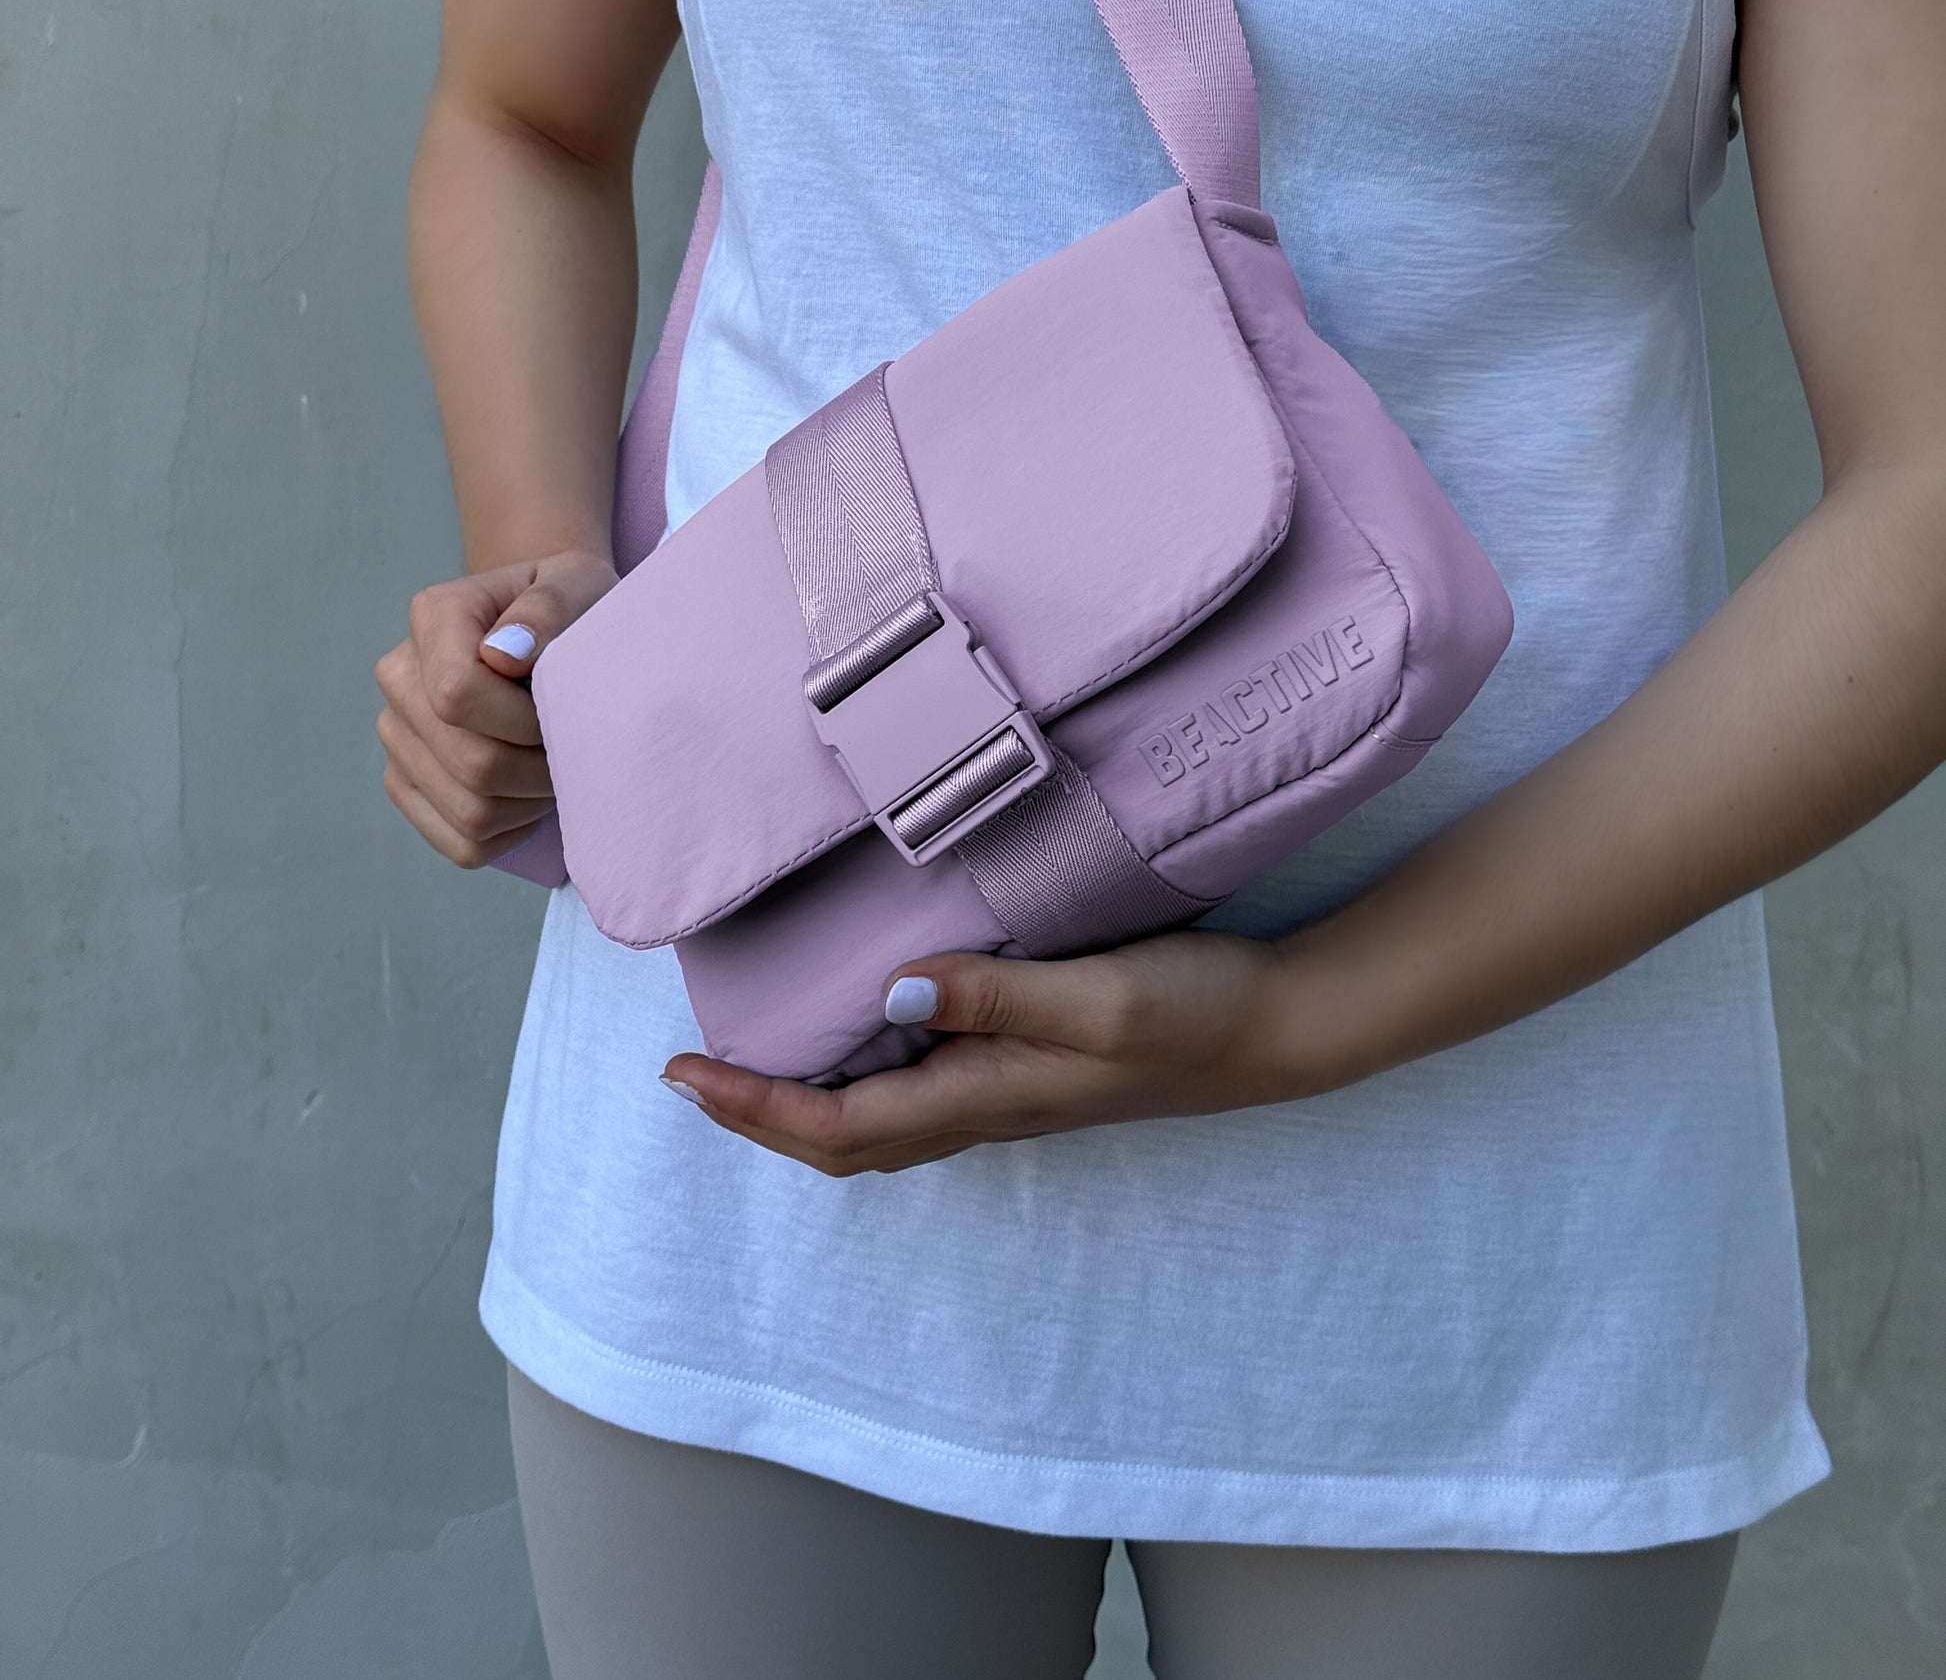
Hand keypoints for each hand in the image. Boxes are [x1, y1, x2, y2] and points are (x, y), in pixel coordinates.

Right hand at [375, 548, 616, 867]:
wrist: (543, 629)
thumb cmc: (570, 606)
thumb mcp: (578, 585)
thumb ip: (548, 607)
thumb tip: (502, 654)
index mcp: (433, 617)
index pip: (457, 695)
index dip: (524, 720)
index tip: (566, 709)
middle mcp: (399, 676)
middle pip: (470, 762)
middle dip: (540, 767)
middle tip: (576, 745)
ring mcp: (396, 734)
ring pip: (469, 812)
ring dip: (532, 802)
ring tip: (556, 764)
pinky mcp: (405, 782)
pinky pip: (460, 843)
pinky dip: (511, 833)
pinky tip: (531, 795)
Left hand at [663, 929, 1321, 1174]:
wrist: (1277, 1029)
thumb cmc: (1194, 1011)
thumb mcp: (1098, 995)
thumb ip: (996, 993)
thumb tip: (892, 991)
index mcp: (984, 1094)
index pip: (836, 1124)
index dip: (752, 1108)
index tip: (682, 1076)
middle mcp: (986, 1106)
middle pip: (843, 1138)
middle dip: (759, 1117)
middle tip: (691, 1076)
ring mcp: (1011, 1093)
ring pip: (880, 1121)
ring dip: (805, 1105)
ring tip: (753, 1060)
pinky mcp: (1034, 1068)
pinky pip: (921, 1091)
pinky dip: (864, 1077)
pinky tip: (867, 1027)